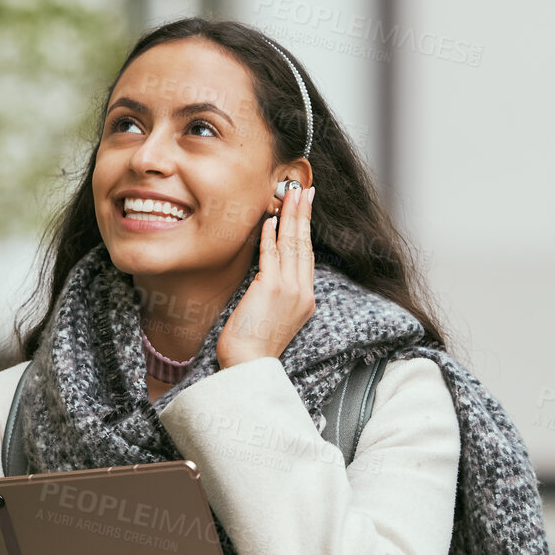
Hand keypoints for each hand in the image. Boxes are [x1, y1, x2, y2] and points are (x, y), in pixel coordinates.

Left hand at [215, 184, 315, 368]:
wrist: (248, 365)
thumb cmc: (252, 346)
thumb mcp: (272, 316)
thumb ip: (274, 292)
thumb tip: (265, 270)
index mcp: (305, 300)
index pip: (307, 258)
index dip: (306, 231)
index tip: (305, 209)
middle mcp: (302, 293)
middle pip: (304, 245)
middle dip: (304, 214)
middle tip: (304, 190)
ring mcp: (290, 290)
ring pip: (292, 245)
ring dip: (291, 216)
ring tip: (291, 194)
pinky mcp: (272, 288)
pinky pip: (272, 254)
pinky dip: (271, 235)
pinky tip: (270, 219)